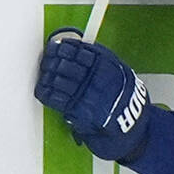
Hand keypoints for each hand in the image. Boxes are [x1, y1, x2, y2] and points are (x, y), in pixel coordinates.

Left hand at [35, 29, 150, 160]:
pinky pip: (55, 98)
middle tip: (48, 58)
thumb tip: (83, 51)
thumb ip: (104, 62)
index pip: (80, 50)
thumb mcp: (123, 74)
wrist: (130, 128)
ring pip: (58, 78)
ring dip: (47, 74)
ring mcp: (86, 94)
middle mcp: (96, 78)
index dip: (66, 46)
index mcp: (108, 66)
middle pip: (66, 63)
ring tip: (45, 73)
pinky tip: (43, 89)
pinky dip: (45, 92)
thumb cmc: (127, 102)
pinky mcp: (77, 111)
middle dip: (54, 59)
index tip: (59, 45)